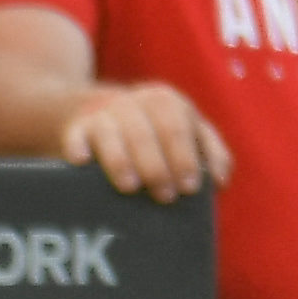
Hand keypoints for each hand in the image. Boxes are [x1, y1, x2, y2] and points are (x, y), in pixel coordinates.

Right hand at [55, 80, 228, 200]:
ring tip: (131, 187)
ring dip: (121, 161)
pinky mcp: (75, 128)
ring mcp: (103, 114)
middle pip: (147, 133)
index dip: (186, 157)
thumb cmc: (152, 128)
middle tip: (165, 196)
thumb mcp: (185, 128)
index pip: (179, 128)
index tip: (190, 187)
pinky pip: (76, 137)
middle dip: (158, 166)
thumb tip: (221, 182)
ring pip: (112, 135)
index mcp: (166, 102)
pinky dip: (78, 148)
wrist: (96, 108)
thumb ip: (209, 150)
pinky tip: (82, 162)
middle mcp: (134, 103)